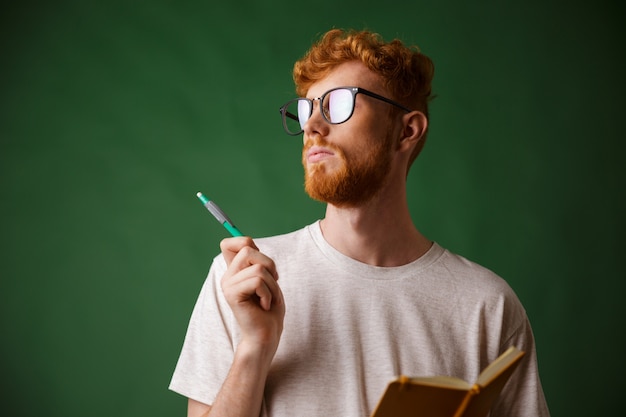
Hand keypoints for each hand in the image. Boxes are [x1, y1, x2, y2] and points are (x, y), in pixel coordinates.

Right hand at [220, 237, 284, 352]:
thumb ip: (258, 261)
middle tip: (271, 284)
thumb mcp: (268, 278)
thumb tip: (249, 242)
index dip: (246, 243)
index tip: (262, 265)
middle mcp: (227, 276)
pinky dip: (268, 293)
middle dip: (270, 265)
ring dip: (272, 285)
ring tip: (268, 299)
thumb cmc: (270, 307)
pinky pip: (257, 281)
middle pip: (248, 249)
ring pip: (258, 268)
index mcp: (234, 271)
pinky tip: (264, 305)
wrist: (267, 334)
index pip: (228, 243)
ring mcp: (227, 285)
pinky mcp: (232, 295)